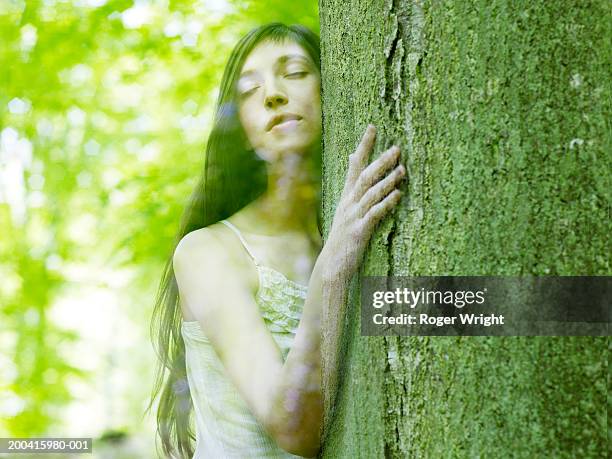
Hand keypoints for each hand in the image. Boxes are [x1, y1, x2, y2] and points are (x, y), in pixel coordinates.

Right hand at [323, 124, 404, 280]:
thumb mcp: (344, 210)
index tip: (373, 127)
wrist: (331, 265)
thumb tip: (351, 162)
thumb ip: (352, 189)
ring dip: (387, 181)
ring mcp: (353, 217)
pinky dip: (386, 203)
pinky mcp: (359, 232)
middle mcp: (348, 204)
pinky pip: (374, 214)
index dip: (363, 146)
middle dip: (380, 161)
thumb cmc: (342, 238)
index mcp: (346, 197)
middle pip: (365, 177)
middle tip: (397, 148)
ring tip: (403, 170)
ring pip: (370, 193)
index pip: (354, 166)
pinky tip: (398, 195)